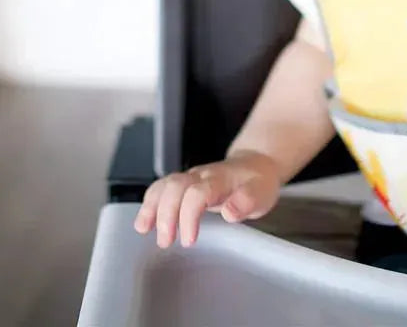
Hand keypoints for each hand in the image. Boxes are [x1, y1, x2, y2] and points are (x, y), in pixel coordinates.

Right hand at [133, 150, 280, 247]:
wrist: (256, 164)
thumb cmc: (258, 182)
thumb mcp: (262, 193)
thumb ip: (248, 201)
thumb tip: (229, 212)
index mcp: (220, 178)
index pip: (197, 192)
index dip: (188, 216)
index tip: (188, 240)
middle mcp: (202, 175)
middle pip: (175, 186)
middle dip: (166, 214)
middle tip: (165, 242)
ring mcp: (191, 177)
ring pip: (164, 184)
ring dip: (152, 207)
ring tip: (144, 230)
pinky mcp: (185, 183)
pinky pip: (161, 187)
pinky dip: (149, 203)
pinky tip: (144, 222)